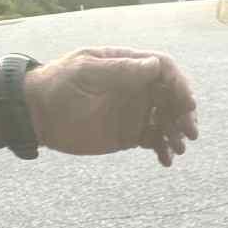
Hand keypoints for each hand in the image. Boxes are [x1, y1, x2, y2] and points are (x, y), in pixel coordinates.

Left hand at [25, 48, 197, 167]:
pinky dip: (164, 150)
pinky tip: (165, 161)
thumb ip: (120, 71)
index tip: (186, 105)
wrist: (39, 115)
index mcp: (125, 66)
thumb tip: (154, 66)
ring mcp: (133, 111)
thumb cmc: (59, 87)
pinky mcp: (129, 134)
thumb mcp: (87, 73)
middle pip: (170, 96)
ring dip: (176, 133)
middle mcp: (134, 87)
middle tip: (188, 133)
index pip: (162, 69)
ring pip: (166, 120)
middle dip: (183, 113)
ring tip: (177, 149)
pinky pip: (154, 140)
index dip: (179, 85)